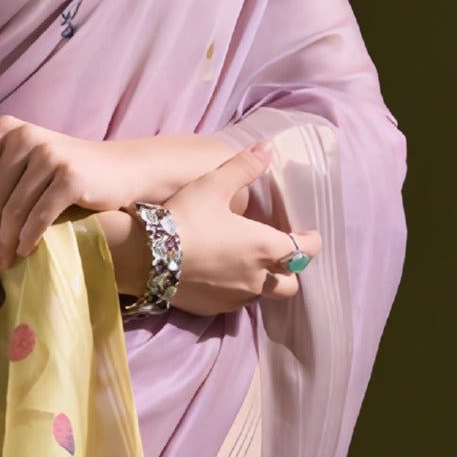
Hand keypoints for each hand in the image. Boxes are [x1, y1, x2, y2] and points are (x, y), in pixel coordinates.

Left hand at [0, 119, 212, 270]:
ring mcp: (49, 155)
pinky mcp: (70, 177)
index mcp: (6, 130)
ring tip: (0, 264)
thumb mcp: (26, 158)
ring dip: (4, 244)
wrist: (120, 169)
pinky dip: (28, 240)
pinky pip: (38, 217)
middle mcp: (24, 137)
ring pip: (13, 211)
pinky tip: (24, 254)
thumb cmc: (62, 171)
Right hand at [135, 143, 322, 316]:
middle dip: (290, 271)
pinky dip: (233, 290)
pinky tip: (218, 275)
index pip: (306, 251)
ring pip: (262, 295)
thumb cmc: (184, 217)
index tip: (309, 235)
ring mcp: (235, 297)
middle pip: (290, 285)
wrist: (144, 256)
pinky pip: (233, 303)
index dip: (312, 242)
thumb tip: (268, 148)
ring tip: (246, 263)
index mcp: (265, 247)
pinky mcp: (213, 308)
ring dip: (261, 281)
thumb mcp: (213, 185)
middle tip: (278, 255)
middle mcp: (257, 278)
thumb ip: (244, 167)